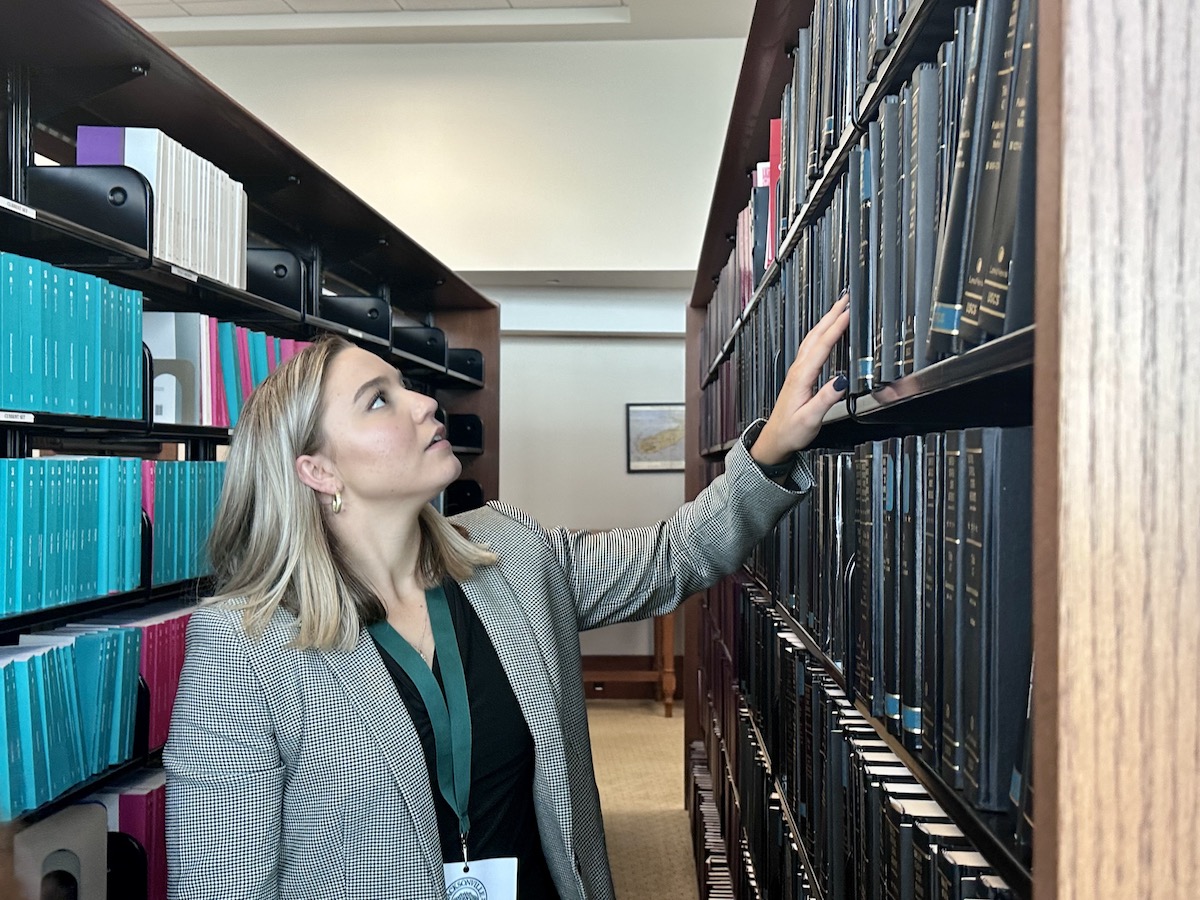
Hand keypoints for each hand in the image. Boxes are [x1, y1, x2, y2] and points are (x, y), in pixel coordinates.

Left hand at [750, 294, 850, 464]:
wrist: (775, 439)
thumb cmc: (791, 431)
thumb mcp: (811, 418)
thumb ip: (826, 399)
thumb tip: (842, 381)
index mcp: (802, 377)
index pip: (822, 346)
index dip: (836, 327)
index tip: (848, 312)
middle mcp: (798, 370)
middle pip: (816, 335)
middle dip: (831, 315)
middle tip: (845, 298)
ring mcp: (797, 371)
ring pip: (812, 338)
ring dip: (825, 321)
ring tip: (839, 308)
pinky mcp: (799, 374)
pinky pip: (811, 346)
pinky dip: (821, 333)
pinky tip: (827, 332)